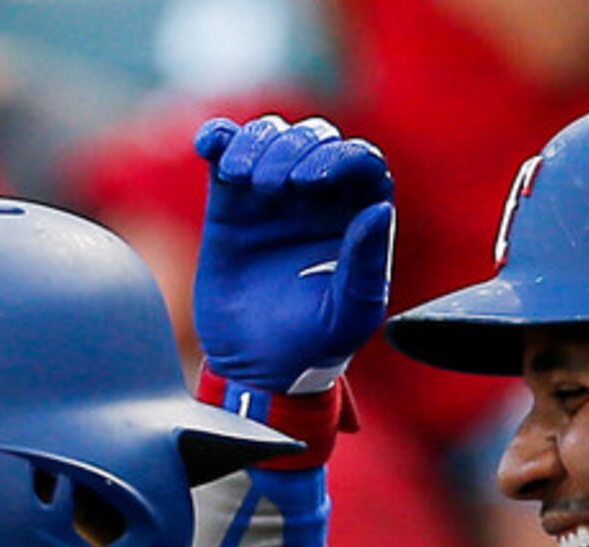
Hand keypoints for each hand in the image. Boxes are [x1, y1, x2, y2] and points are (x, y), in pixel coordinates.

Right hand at [191, 114, 395, 394]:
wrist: (256, 367)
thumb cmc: (313, 345)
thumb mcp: (350, 315)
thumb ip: (366, 266)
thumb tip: (379, 210)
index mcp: (359, 217)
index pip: (361, 161)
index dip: (340, 158)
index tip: (314, 181)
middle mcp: (320, 197)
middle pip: (314, 139)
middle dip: (293, 150)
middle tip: (275, 187)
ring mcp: (274, 195)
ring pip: (271, 136)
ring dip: (256, 144)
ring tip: (244, 181)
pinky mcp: (231, 200)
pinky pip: (226, 150)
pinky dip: (217, 138)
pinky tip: (209, 146)